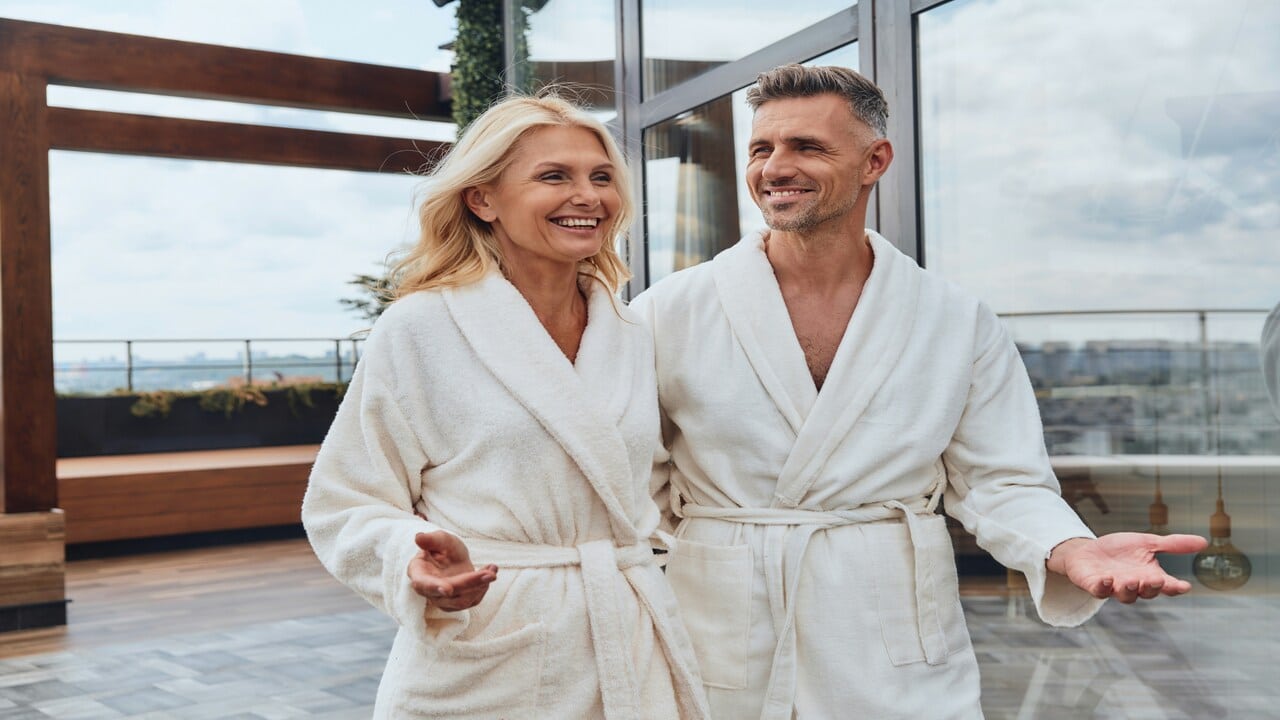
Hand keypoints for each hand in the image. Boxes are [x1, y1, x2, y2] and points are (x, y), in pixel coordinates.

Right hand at [407, 531, 497, 611]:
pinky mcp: (457, 604)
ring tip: (492, 569)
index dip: (435, 587)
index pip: (424, 584)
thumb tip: (418, 537)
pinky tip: (490, 571)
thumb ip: (431, 539)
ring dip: (481, 586)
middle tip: (490, 574)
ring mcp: (443, 600)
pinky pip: (473, 600)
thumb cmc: (442, 548)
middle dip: (472, 583)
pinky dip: (484, 586)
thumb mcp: (440, 539)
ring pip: (463, 600)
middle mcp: (429, 592)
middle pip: (451, 593)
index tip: (448, 589)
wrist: (451, 558)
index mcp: (419, 574)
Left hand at [1046, 532, 1207, 602]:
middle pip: (1147, 592)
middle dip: (1152, 587)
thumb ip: (1173, 545)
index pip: (1166, 586)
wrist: (1087, 551)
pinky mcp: (1094, 586)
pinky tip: (1107, 579)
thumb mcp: (1148, 543)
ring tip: (1132, 580)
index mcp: (1150, 576)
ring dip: (1130, 589)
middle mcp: (1134, 585)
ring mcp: (1114, 588)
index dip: (1175, 588)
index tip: (1184, 586)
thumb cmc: (1120, 550)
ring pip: (1125, 595)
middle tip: (1157, 580)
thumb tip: (1205, 542)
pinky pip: (1100, 591)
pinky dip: (1103, 587)